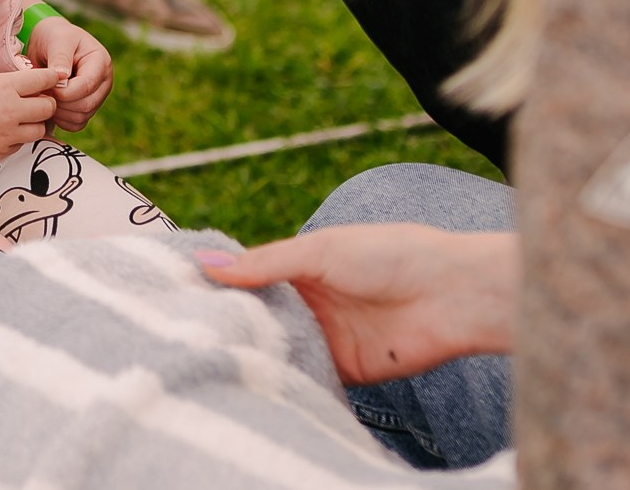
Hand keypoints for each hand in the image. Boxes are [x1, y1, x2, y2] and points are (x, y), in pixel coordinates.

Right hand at [0, 68, 61, 164]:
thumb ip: (6, 83)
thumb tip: (29, 83)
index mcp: (5, 87)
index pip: (44, 80)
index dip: (51, 78)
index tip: (52, 79)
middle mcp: (10, 111)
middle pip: (48, 107)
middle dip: (46, 103)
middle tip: (37, 101)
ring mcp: (6, 135)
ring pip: (40, 130)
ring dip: (35, 124)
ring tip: (22, 119)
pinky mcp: (0, 153)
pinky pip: (20, 145)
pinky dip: (17, 139)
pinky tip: (3, 132)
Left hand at [26, 15, 112, 131]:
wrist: (49, 43)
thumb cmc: (54, 37)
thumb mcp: (57, 40)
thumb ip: (60, 58)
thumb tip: (62, 77)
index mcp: (101, 62)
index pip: (87, 86)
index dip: (65, 91)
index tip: (47, 86)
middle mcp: (103, 82)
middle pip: (85, 105)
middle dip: (60, 102)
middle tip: (43, 91)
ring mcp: (96, 98)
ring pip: (80, 118)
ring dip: (58, 112)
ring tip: (44, 95)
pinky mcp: (86, 109)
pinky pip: (75, 125)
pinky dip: (60, 120)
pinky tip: (49, 104)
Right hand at [199, 225, 518, 385]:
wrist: (451, 295)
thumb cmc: (392, 254)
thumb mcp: (320, 250)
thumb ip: (265, 263)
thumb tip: (206, 262)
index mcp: (303, 263)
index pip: (251, 276)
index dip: (220, 285)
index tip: (177, 294)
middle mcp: (311, 300)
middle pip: (260, 314)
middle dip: (231, 322)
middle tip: (185, 332)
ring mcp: (327, 335)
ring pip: (279, 346)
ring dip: (256, 351)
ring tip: (211, 358)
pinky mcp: (344, 369)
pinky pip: (306, 375)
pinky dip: (286, 377)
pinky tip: (256, 380)